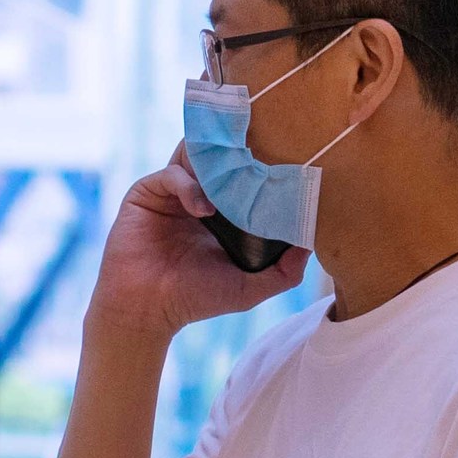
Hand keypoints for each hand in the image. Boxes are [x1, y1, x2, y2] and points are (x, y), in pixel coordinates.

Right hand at [84, 155, 308, 346]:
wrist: (146, 309)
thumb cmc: (195, 299)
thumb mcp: (248, 289)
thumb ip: (282, 272)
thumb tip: (311, 246)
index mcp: (222, 212)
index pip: (244, 177)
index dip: (262, 168)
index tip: (285, 161)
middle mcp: (198, 195)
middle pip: (220, 160)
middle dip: (239, 154)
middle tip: (262, 148)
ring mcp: (172, 192)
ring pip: (195, 157)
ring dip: (215, 161)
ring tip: (236, 170)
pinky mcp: (147, 192)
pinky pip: (171, 175)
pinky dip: (189, 186)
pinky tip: (203, 208)